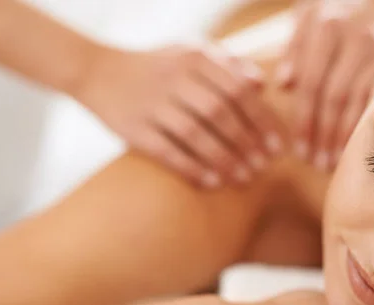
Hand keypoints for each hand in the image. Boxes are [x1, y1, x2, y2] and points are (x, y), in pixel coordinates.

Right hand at [75, 44, 282, 187]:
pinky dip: (191, 168)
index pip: (238, 90)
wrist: (97, 70)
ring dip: (223, 158)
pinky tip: (212, 183)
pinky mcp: (132, 128)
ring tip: (244, 178)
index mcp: (193, 57)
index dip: (261, 120)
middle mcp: (173, 77)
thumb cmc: (156, 66)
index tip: (276, 146)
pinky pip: (166, 151)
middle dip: (246, 142)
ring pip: (195, 134)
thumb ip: (228, 64)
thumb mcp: (190, 52)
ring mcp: (151, 103)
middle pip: (219, 113)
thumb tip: (261, 85)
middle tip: (263, 167)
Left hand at [278, 0, 373, 170]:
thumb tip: (283, 86)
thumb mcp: (311, 15)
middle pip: (334, 97)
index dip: (304, 120)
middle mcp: (356, 38)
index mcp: (327, 27)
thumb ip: (295, 49)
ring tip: (333, 162)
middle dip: (323, 134)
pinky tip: (361, 145)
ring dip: (345, 136)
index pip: (310, 84)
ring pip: (360, 101)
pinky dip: (371, 124)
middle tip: (315, 162)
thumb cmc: (343, 9)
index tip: (298, 149)